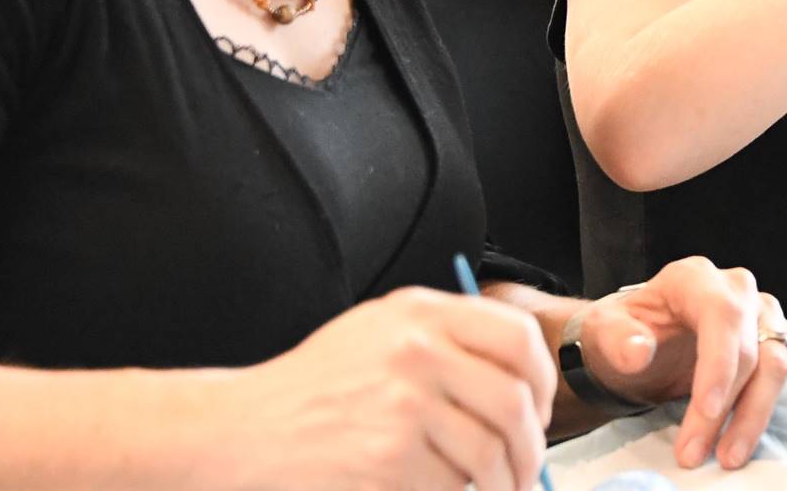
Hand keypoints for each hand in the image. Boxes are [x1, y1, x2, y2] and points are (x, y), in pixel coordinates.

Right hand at [224, 287, 554, 490]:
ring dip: (502, 484)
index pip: (516, 337)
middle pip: (515, 402)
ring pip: (490, 453)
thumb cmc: (314, 388)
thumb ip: (443, 340)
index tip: (540, 408)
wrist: (244, 430)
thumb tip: (523, 384)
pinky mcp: (391, 458)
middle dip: (530, 448)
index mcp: (419, 312)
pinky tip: (431, 489)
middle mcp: (417, 350)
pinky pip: (451, 486)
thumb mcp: (376, 333)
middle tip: (526, 471)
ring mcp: (404, 404)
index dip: (542, 379)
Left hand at [568, 257, 786, 470]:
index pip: (721, 319)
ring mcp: (759, 312)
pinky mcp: (774, 337)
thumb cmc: (622, 333)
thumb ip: (616, 339)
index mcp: (693, 279)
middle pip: (748, 349)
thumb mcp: (604, 332)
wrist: (631, 343)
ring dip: (755, 414)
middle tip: (697, 454)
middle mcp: (734, 289)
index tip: (705, 414)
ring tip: (730, 456)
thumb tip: (640, 351)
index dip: (719, 368)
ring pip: (774, 362)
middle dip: (726, 408)